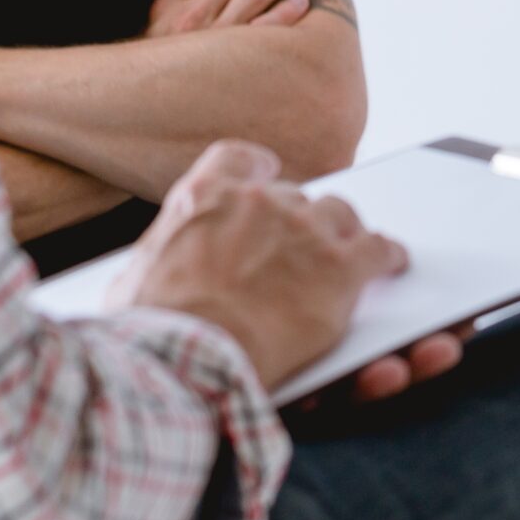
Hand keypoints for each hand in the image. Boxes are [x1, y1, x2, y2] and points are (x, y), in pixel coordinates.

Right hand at [113, 141, 408, 391]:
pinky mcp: (341, 267)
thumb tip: (142, 280)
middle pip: (297, 197)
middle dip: (301, 221)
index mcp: (202, 200)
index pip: (235, 161)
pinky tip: (393, 265)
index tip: (264, 178)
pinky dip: (389, 257)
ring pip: (341, 216)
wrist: (187, 358)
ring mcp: (304, 232)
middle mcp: (259, 204)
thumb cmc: (148, 334)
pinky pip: (379, 250)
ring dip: (347, 235)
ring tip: (354, 251)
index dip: (254, 172)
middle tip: (305, 246)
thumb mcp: (127, 288)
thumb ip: (149, 269)